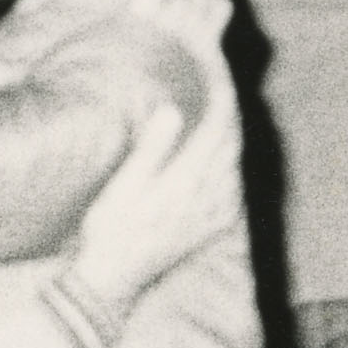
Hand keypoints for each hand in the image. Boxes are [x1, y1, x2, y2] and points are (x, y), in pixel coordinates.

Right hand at [67, 87, 241, 309]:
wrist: (115, 279)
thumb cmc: (111, 230)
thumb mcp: (124, 186)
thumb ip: (153, 148)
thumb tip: (173, 111)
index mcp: (189, 179)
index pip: (217, 125)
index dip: (220, 93)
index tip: (217, 68)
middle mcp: (210, 194)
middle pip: (232, 139)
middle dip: (229, 107)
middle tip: (221, 80)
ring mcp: (215, 212)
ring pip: (236, 160)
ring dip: (232, 132)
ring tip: (223, 110)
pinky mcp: (213, 225)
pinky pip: (235, 184)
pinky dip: (232, 160)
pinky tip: (224, 156)